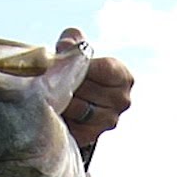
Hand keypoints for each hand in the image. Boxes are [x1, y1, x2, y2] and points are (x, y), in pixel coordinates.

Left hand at [55, 28, 133, 147]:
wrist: (71, 101)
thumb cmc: (75, 71)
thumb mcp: (75, 49)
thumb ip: (72, 40)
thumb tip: (66, 45)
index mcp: (124, 77)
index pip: (105, 68)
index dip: (80, 65)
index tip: (63, 61)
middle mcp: (122, 101)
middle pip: (88, 88)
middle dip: (65, 82)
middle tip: (52, 78)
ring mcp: (109, 121)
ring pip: (78, 108)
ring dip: (60, 100)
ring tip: (52, 93)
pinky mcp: (92, 136)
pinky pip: (72, 125)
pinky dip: (61, 117)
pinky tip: (56, 110)